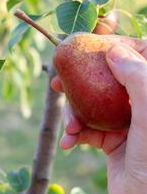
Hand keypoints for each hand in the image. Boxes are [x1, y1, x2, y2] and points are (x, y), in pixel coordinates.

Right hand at [52, 37, 146, 193]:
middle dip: (80, 83)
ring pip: (92, 105)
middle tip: (56, 82)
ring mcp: (128, 123)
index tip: (90, 50)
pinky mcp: (112, 141)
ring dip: (74, 115)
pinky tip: (68, 143)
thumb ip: (136, 76)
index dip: (116, 50)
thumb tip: (113, 51)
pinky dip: (75, 134)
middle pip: (108, 81)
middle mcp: (143, 105)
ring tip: (68, 127)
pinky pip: (87, 129)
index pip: (139, 58)